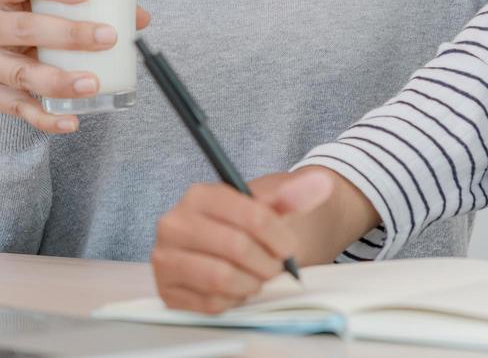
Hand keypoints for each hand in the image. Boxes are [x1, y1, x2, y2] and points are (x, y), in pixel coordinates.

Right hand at [0, 0, 150, 133]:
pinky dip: (45, 117)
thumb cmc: (32, 18)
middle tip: (108, 38)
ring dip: (58, 80)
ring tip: (93, 84)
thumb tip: (139, 18)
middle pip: (22, 27)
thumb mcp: (52, 5)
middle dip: (69, 34)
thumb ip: (93, 6)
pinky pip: (16, 108)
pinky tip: (70, 120)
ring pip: (19, 73)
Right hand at [151, 170, 333, 314]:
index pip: (250, 216)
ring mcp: (166, 259)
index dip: (279, 236)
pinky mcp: (168, 291)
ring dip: (251, 282)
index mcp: (199, 195)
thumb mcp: (269, 206)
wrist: (225, 246)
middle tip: (275, 266)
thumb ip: (293, 195)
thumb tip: (321, 183)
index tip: (289, 246)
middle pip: (236, 247)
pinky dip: (233, 300)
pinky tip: (236, 287)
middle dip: (266, 262)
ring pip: (222, 278)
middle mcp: (174, 224)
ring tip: (256, 275)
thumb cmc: (246, 225)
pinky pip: (211, 304)